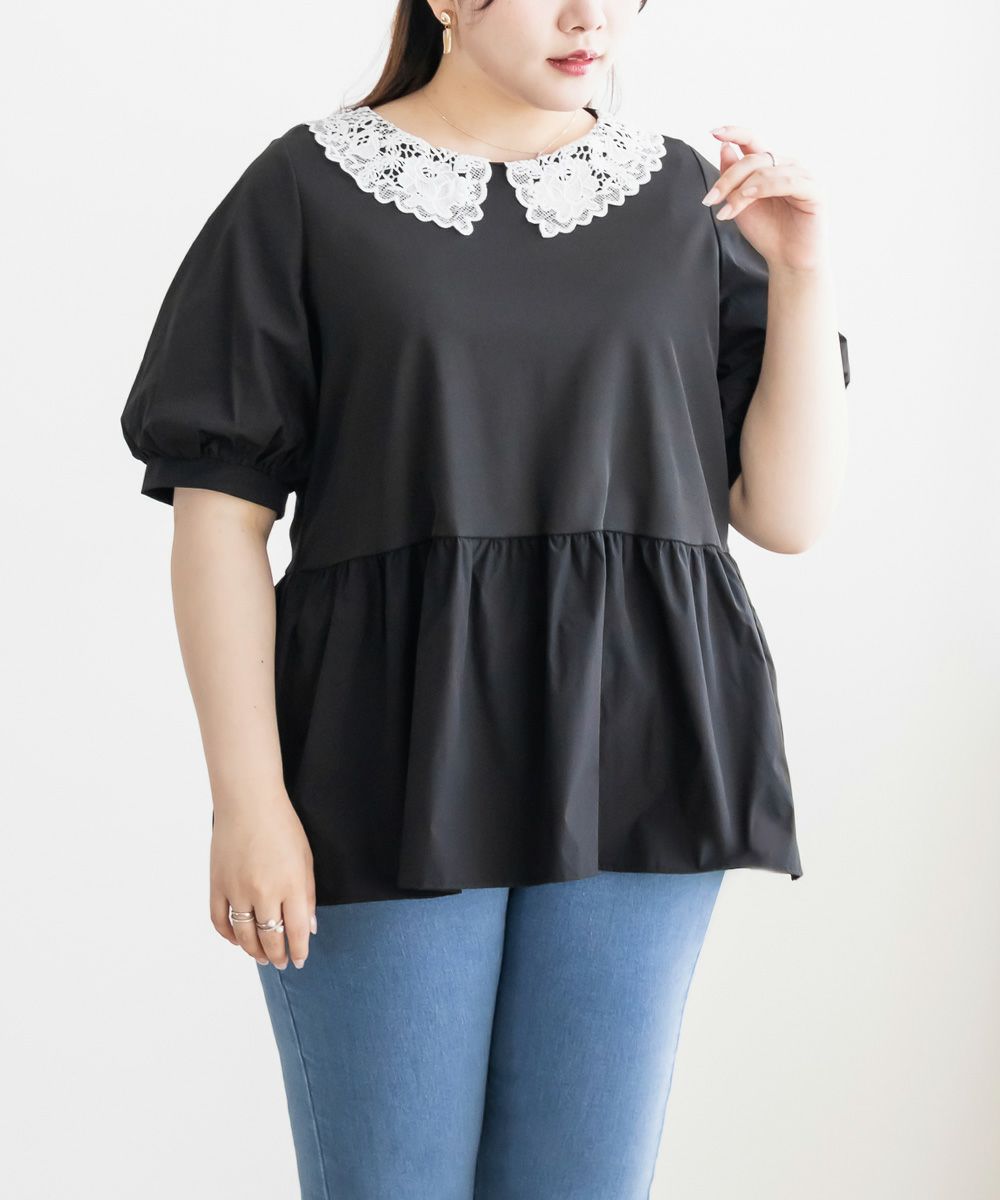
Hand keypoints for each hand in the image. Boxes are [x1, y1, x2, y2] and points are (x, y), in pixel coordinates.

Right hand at [209, 793, 316, 969]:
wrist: (248, 803)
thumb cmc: (283, 826)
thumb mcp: (306, 858)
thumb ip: (308, 895)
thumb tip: (309, 928)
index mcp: (290, 884)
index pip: (295, 931)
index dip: (299, 950)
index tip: (300, 959)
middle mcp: (263, 892)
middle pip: (269, 938)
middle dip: (277, 955)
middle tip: (281, 963)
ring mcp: (237, 890)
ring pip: (244, 935)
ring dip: (254, 951)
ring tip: (262, 957)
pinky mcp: (217, 885)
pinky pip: (220, 921)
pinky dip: (228, 936)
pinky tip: (238, 940)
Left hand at [701, 125, 830, 272]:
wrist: (788, 261)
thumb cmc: (768, 233)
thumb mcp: (741, 204)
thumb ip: (733, 178)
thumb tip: (725, 148)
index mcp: (771, 166)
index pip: (753, 141)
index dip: (734, 133)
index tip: (713, 132)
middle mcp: (788, 165)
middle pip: (753, 158)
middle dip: (728, 178)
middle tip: (710, 200)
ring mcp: (804, 176)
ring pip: (765, 170)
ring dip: (741, 189)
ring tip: (727, 211)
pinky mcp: (815, 190)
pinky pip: (787, 180)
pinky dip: (764, 186)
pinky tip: (747, 196)